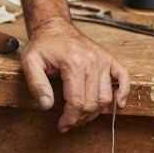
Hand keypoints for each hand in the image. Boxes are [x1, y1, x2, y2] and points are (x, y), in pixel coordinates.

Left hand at [20, 18, 129, 132]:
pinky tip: (118, 104)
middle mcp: (92, 62)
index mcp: (73, 63)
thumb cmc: (42, 45)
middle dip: (80, 118)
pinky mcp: (109, 59)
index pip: (77, 102)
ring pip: (106, 97)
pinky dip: (124, 93)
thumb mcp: (30, 62)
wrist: (54, 26)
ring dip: (95, 112)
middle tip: (69, 122)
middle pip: (92, 103)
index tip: (62, 126)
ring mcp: (102, 60)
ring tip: (81, 115)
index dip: (69, 119)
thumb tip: (47, 106)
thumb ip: (36, 84)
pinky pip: (123, 78)